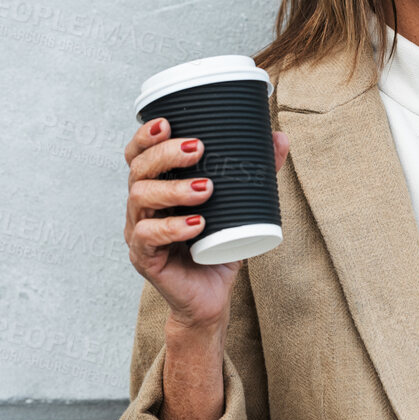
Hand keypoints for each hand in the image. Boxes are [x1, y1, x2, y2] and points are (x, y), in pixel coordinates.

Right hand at [123, 119, 288, 328]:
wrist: (211, 297)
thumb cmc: (217, 248)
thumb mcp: (239, 208)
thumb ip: (257, 174)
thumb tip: (279, 138)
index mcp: (156, 188)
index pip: (139, 155)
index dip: (145, 137)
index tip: (167, 122)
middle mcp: (142, 207)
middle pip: (138, 170)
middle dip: (166, 154)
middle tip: (198, 149)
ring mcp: (139, 232)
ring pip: (140, 198)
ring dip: (173, 189)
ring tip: (206, 189)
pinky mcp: (145, 258)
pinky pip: (148, 237)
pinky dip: (173, 227)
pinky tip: (197, 224)